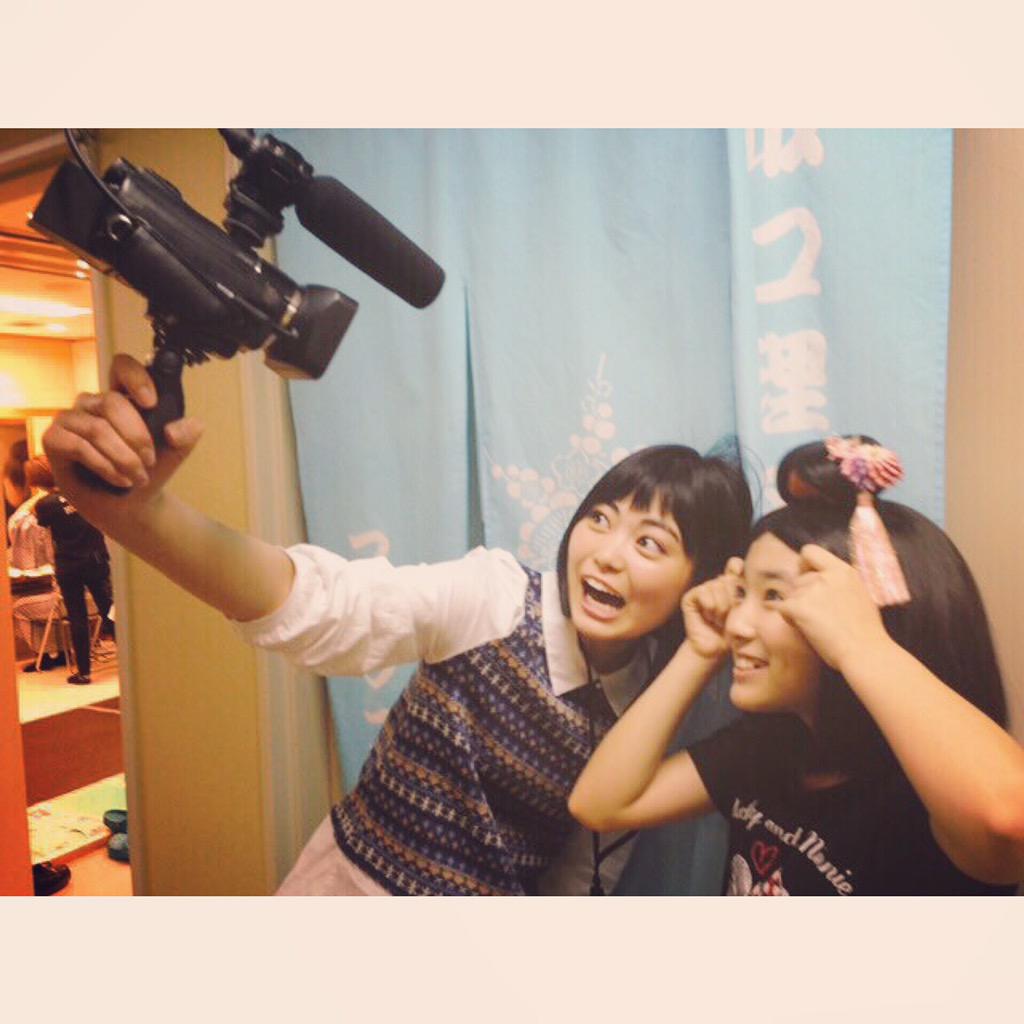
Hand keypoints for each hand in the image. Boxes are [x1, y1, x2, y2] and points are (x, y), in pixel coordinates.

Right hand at [43, 353, 202, 527]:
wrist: (130, 507)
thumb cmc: (147, 472)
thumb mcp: (174, 453)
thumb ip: (185, 436)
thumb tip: (185, 426)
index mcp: (122, 397)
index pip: (121, 367)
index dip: (135, 378)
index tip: (151, 403)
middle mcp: (92, 402)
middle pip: (112, 402)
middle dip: (137, 437)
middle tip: (149, 462)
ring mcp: (69, 419)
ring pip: (97, 429)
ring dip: (124, 459)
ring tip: (138, 478)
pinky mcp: (53, 439)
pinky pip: (79, 446)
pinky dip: (105, 466)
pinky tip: (120, 480)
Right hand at [682, 556, 743, 660]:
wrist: (713, 649)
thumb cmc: (731, 635)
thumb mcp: (745, 621)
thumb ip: (749, 613)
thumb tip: (752, 621)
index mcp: (732, 586)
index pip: (734, 566)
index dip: (736, 566)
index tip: (739, 571)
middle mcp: (716, 585)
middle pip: (727, 579)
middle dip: (731, 599)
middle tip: (728, 616)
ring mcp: (703, 590)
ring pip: (715, 586)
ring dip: (720, 606)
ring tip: (717, 620)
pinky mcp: (690, 597)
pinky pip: (702, 592)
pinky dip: (708, 604)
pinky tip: (708, 616)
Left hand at [778, 544, 892, 671]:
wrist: (864, 651)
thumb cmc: (866, 631)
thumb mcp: (859, 594)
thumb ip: (840, 583)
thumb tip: (825, 580)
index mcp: (843, 570)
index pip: (810, 551)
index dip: (804, 564)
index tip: (806, 575)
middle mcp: (826, 576)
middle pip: (799, 578)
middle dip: (802, 594)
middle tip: (815, 613)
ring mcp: (811, 590)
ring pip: (790, 594)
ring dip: (796, 607)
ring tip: (813, 624)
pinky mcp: (799, 606)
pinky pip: (781, 608)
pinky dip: (788, 617)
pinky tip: (802, 628)